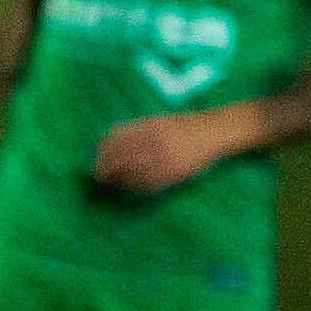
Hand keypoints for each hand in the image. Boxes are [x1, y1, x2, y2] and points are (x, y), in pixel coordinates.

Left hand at [90, 109, 239, 197]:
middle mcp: (155, 141)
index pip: (118, 139)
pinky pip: (149, 183)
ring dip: (118, 181)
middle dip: (106, 169)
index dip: (103, 151)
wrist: (216, 131)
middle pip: (122, 158)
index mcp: (150, 126)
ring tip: (110, 184)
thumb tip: (109, 143)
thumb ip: (137, 131)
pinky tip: (128, 189)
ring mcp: (165, 157)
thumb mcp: (159, 122)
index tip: (95, 159)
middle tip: (97, 177)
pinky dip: (135, 187)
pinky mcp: (174, 172)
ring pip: (133, 173)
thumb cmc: (185, 126)